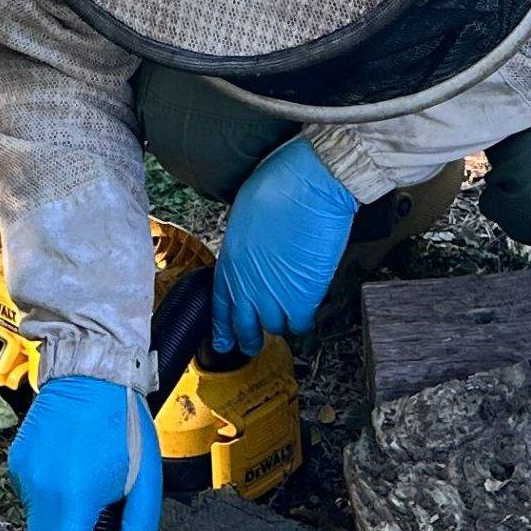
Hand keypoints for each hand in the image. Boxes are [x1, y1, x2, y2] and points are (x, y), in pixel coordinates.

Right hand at [8, 374, 162, 530]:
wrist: (88, 368)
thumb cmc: (123, 423)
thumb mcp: (145, 480)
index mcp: (79, 501)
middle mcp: (43, 492)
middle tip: (92, 528)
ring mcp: (24, 476)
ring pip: (36, 525)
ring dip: (58, 521)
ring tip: (84, 482)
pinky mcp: (15, 462)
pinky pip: (31, 497)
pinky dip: (49, 496)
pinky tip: (68, 466)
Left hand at [212, 136, 357, 357]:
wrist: (310, 185)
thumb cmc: (278, 185)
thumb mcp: (246, 215)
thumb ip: (244, 245)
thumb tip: (252, 254)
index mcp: (230, 260)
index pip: (220, 304)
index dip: (222, 326)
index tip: (222, 339)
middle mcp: (247, 283)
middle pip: (244, 325)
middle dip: (247, 338)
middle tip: (250, 346)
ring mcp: (274, 294)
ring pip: (273, 327)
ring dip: (277, 326)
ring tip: (283, 324)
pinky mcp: (302, 298)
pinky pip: (300, 324)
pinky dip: (303, 322)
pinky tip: (305, 316)